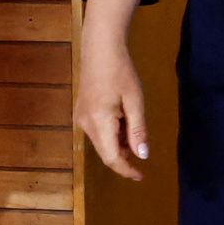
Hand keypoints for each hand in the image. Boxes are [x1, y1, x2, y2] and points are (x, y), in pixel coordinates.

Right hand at [74, 0, 152, 179]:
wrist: (100, 48)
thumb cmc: (121, 71)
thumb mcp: (135, 100)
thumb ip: (138, 129)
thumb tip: (142, 155)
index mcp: (99, 122)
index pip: (111, 157)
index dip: (126, 169)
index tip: (141, 176)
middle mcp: (84, 124)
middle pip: (105, 152)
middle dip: (124, 156)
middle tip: (142, 149)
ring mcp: (80, 118)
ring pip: (101, 143)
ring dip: (118, 144)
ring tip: (133, 129)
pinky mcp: (81, 112)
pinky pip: (97, 132)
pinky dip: (112, 134)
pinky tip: (123, 122)